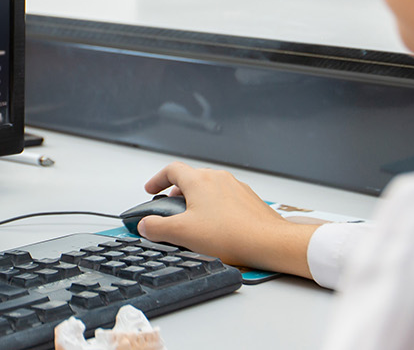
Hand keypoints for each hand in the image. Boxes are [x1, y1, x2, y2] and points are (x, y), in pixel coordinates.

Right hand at [137, 162, 317, 278]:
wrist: (268, 242)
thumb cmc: (231, 235)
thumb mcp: (182, 233)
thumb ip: (157, 227)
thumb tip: (145, 225)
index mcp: (199, 180)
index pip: (171, 170)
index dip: (157, 179)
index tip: (152, 189)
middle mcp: (218, 178)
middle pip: (191, 178)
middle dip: (177, 193)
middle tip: (170, 208)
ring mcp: (236, 188)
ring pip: (210, 189)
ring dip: (197, 201)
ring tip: (194, 222)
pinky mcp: (249, 201)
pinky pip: (226, 199)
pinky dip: (216, 209)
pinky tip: (217, 229)